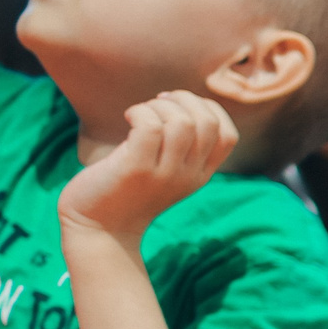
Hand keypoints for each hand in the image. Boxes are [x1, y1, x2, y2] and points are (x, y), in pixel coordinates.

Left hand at [59, 91, 236, 241]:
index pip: (228, 135)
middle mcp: (188, 175)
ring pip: (182, 123)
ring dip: (158, 106)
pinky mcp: (136, 170)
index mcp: (200, 175)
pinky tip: (127, 118)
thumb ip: (179, 146)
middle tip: (156, 103)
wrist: (100, 228)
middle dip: (183, 99)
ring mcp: (164, 174)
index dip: (207, 109)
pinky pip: (150, 127)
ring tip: (140, 114)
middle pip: (208, 123)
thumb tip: (179, 101)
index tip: (178, 108)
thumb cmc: (127, 190)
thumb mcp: (165, 171)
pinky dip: (139, 112)